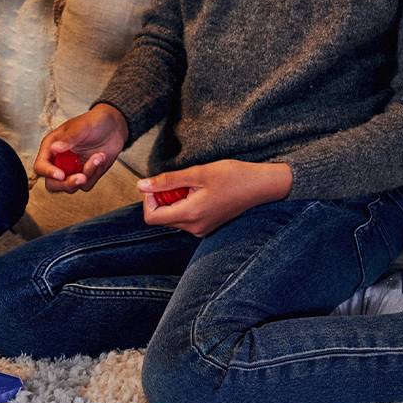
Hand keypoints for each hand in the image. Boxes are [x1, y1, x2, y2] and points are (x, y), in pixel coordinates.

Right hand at [33, 104, 128, 192]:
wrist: (114, 126)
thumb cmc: (94, 121)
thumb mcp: (81, 127)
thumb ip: (68, 139)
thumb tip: (54, 148)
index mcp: (51, 147)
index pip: (41, 166)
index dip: (48, 172)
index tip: (61, 174)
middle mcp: (59, 161)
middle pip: (52, 184)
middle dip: (66, 184)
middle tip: (81, 177)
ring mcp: (72, 170)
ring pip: (70, 187)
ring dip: (87, 174)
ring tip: (98, 156)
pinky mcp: (86, 176)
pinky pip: (87, 185)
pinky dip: (95, 173)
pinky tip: (101, 158)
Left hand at [140, 159, 292, 235]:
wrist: (260, 186)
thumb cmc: (232, 176)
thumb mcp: (197, 173)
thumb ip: (167, 181)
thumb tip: (141, 185)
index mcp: (190, 215)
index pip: (151, 217)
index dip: (149, 199)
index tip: (159, 183)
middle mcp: (194, 228)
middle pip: (161, 217)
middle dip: (162, 198)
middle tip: (180, 181)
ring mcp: (201, 230)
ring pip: (172, 217)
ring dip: (174, 200)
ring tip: (193, 185)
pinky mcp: (206, 227)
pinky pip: (184, 218)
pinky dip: (184, 204)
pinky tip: (199, 192)